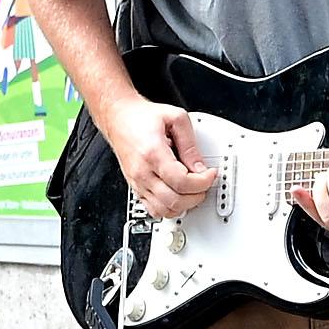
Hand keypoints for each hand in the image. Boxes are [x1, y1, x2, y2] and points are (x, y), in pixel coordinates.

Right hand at [100, 96, 216, 220]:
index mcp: (153, 153)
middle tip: (204, 182)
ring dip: (185, 205)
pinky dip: (170, 209)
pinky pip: (153, 210)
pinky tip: (178, 197)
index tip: (210, 174)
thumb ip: (190, 144)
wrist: (118, 118)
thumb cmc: (141, 117)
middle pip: (175, 200)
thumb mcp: (175, 118)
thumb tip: (200, 167)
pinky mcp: (136, 188)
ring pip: (164, 211)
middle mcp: (143, 172)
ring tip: (193, 191)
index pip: (182, 182)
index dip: (203, 182)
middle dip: (197, 195)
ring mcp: (138, 183)